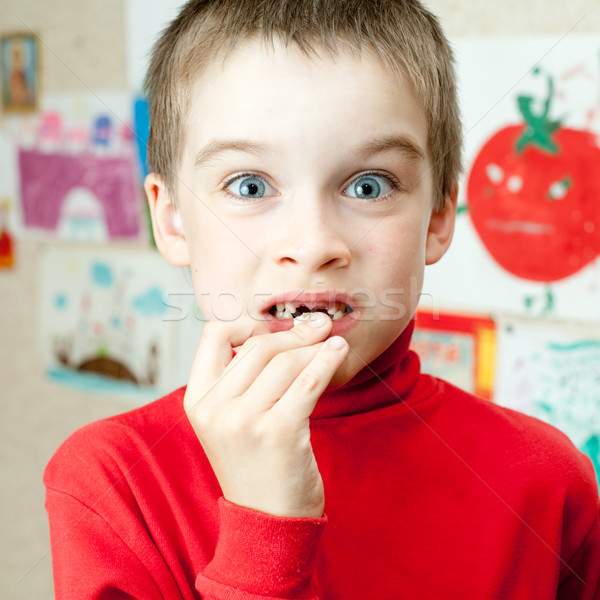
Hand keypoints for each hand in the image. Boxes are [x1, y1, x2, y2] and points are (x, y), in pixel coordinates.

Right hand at [183, 312, 348, 517]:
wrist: (266, 521)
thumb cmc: (256, 463)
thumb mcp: (231, 420)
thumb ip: (243, 379)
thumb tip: (284, 329)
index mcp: (197, 400)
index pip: (214, 335)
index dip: (246, 324)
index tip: (274, 328)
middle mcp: (215, 408)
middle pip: (259, 346)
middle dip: (294, 332)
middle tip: (318, 325)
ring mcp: (244, 421)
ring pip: (286, 361)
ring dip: (315, 346)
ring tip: (332, 340)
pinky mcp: (279, 432)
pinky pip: (308, 381)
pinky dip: (328, 360)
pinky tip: (339, 351)